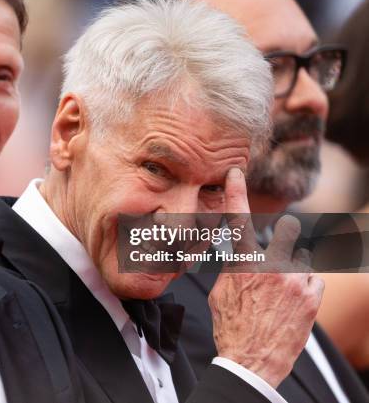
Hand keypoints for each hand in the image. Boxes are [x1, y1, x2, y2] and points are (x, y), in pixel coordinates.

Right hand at [209, 168, 323, 387]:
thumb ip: (234, 267)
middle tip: (277, 259)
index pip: (237, 218)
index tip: (235, 173)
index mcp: (242, 263)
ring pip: (300, 259)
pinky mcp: (312, 296)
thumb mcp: (221, 292)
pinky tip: (293, 304)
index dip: (235, 192)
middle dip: (284, 237)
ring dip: (292, 272)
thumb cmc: (232, 326)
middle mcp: (270, 265)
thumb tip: (240, 255)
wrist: (251, 360)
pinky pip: (314, 279)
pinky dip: (305, 287)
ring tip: (281, 297)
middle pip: (287, 229)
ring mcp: (294, 280)